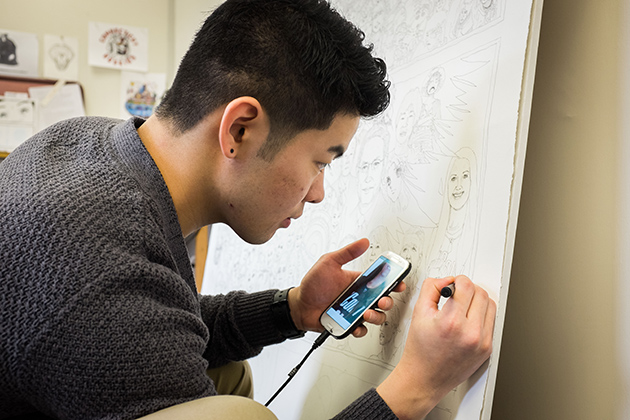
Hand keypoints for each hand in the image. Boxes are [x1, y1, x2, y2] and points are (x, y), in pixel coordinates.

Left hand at [288, 238, 405, 337]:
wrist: (299, 305)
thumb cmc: (313, 284)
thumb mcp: (329, 262)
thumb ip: (347, 252)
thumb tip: (364, 241)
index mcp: (358, 282)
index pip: (381, 281)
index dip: (393, 282)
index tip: (399, 282)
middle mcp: (359, 297)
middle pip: (383, 300)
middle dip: (388, 301)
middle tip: (382, 300)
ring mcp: (354, 311)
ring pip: (375, 316)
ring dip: (376, 316)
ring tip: (366, 313)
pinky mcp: (348, 324)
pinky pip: (360, 329)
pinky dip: (361, 329)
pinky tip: (356, 325)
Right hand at [377, 275, 495, 419]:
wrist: (424, 378)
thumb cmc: (420, 350)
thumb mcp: (419, 313)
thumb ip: (431, 289)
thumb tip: (447, 280)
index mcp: (451, 322)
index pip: (466, 286)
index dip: (458, 280)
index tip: (452, 285)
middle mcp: (470, 333)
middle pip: (481, 293)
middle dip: (468, 289)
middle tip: (457, 295)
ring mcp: (482, 342)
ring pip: (490, 305)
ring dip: (478, 301)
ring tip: (463, 307)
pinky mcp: (487, 349)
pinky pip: (491, 322)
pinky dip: (481, 316)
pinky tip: (468, 320)